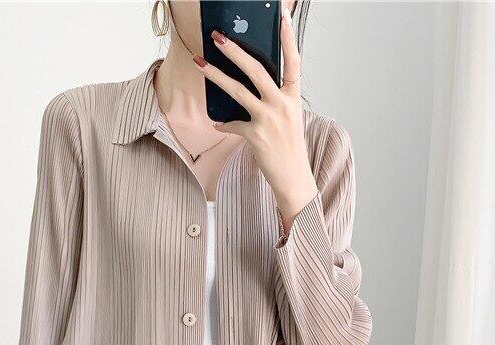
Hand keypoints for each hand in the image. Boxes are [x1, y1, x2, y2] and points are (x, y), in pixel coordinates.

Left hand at [193, 7, 317, 232]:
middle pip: (257, 70)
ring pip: (238, 91)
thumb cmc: (289, 149)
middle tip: (218, 37)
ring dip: (217, 75)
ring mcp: (269, 120)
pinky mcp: (255, 136)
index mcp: (293, 98)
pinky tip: (216, 123)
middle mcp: (282, 105)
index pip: (293, 62)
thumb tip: (250, 89)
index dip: (288, 38)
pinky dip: (222, 124)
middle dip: (235, 51)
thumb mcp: (288, 119)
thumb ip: (274, 101)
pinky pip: (232, 124)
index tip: (282, 16)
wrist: (293, 179)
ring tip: (201, 63)